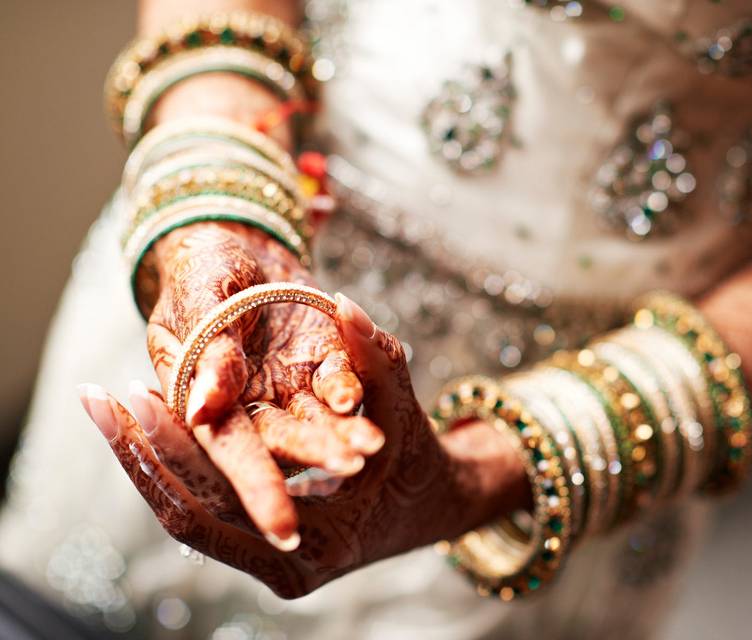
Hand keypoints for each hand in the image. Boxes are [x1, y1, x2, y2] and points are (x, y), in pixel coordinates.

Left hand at [78, 294, 529, 596]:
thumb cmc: (420, 461)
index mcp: (314, 543)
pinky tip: (145, 425)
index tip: (131, 396)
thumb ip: (376, 359)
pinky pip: (202, 508)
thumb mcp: (402, 411)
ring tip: (107, 406)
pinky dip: (171, 466)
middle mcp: (281, 566)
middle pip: (182, 515)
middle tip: (100, 399)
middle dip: (138, 454)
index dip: (164, 452)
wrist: (433, 507)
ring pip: (184, 514)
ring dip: (145, 460)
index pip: (207, 507)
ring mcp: (267, 561)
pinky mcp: (259, 544)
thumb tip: (342, 305)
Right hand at [87, 222, 384, 548]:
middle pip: (282, 444)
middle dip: (315, 458)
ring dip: (344, 432)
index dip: (255, 488)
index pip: (227, 454)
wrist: (240, 242)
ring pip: (318, 420)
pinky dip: (349, 386)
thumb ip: (206, 353)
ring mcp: (290, 388)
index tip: (283, 528)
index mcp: (205, 403)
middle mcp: (251, 406)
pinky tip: (362, 396)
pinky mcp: (322, 363)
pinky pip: (338, 380)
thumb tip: (200, 410)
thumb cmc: (203, 269)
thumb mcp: (198, 299)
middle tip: (350, 470)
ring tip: (373, 444)